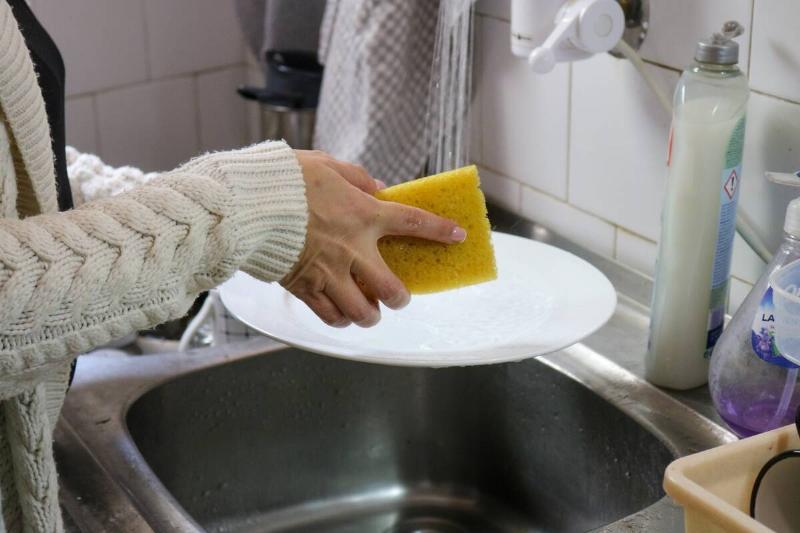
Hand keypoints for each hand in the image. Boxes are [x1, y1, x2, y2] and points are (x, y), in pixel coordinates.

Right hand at [281, 151, 465, 327]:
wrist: (246, 204)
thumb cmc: (284, 180)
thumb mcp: (325, 165)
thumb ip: (356, 178)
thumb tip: (376, 187)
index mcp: (362, 214)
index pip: (412, 222)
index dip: (440, 230)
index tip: (458, 236)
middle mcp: (352, 249)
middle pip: (391, 289)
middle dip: (400, 297)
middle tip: (398, 296)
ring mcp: (329, 273)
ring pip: (363, 312)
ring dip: (370, 314)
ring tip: (367, 309)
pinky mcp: (305, 289)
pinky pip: (331, 316)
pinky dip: (339, 319)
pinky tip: (340, 313)